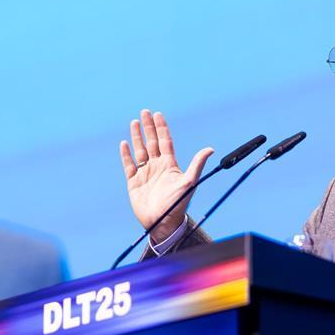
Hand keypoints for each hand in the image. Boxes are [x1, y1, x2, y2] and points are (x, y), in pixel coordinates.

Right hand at [119, 109, 212, 242]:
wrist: (163, 223)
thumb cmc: (178, 204)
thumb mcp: (189, 182)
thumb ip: (197, 165)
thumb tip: (210, 149)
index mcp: (170, 165)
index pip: (165, 141)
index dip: (162, 128)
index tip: (158, 114)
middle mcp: (157, 167)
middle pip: (152, 142)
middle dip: (148, 127)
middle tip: (144, 111)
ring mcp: (145, 174)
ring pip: (140, 151)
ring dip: (137, 137)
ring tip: (134, 122)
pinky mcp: (134, 182)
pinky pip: (129, 165)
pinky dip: (126, 154)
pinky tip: (124, 143)